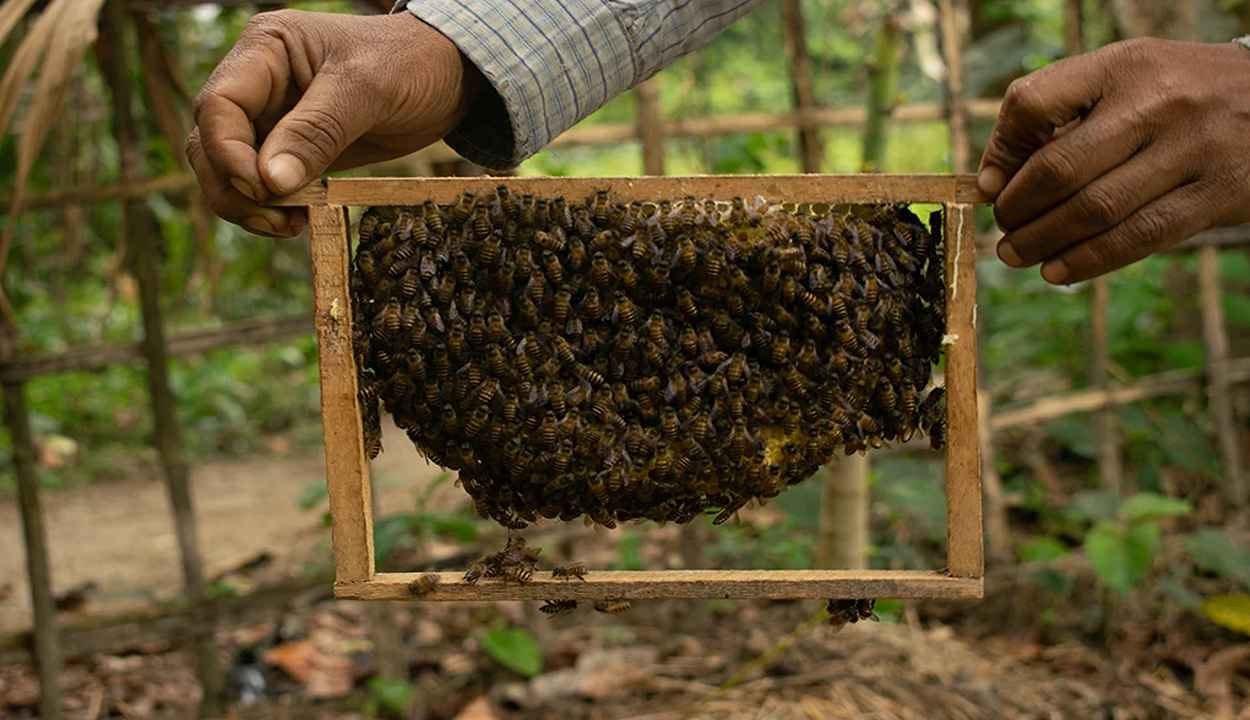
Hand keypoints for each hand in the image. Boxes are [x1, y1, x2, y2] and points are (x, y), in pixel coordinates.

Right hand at [187, 10, 479, 236]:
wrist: (449, 77)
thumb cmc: (411, 62)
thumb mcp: (368, 88)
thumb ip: (318, 130)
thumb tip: (270, 182)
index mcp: (265, 50)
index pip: (218, 104)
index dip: (227, 152)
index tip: (261, 188)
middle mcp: (258, 83)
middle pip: (210, 143)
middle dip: (232, 187)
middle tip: (276, 218)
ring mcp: (273, 118)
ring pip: (228, 170)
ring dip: (247, 205)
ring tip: (289, 224)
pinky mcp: (294, 150)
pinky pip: (265, 185)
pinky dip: (272, 208)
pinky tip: (300, 220)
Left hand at [977, 38, 1249, 283]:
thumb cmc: (1178, 94)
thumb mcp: (1126, 76)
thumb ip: (1060, 112)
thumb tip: (990, 181)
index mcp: (1124, 65)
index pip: (1034, 102)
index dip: (1000, 151)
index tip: (988, 186)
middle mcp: (1158, 103)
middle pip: (1059, 167)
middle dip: (1018, 209)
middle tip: (1003, 229)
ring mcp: (1192, 149)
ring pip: (1096, 210)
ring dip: (1043, 242)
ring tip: (1016, 255)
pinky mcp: (1217, 195)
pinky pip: (1139, 237)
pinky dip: (1089, 261)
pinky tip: (1058, 271)